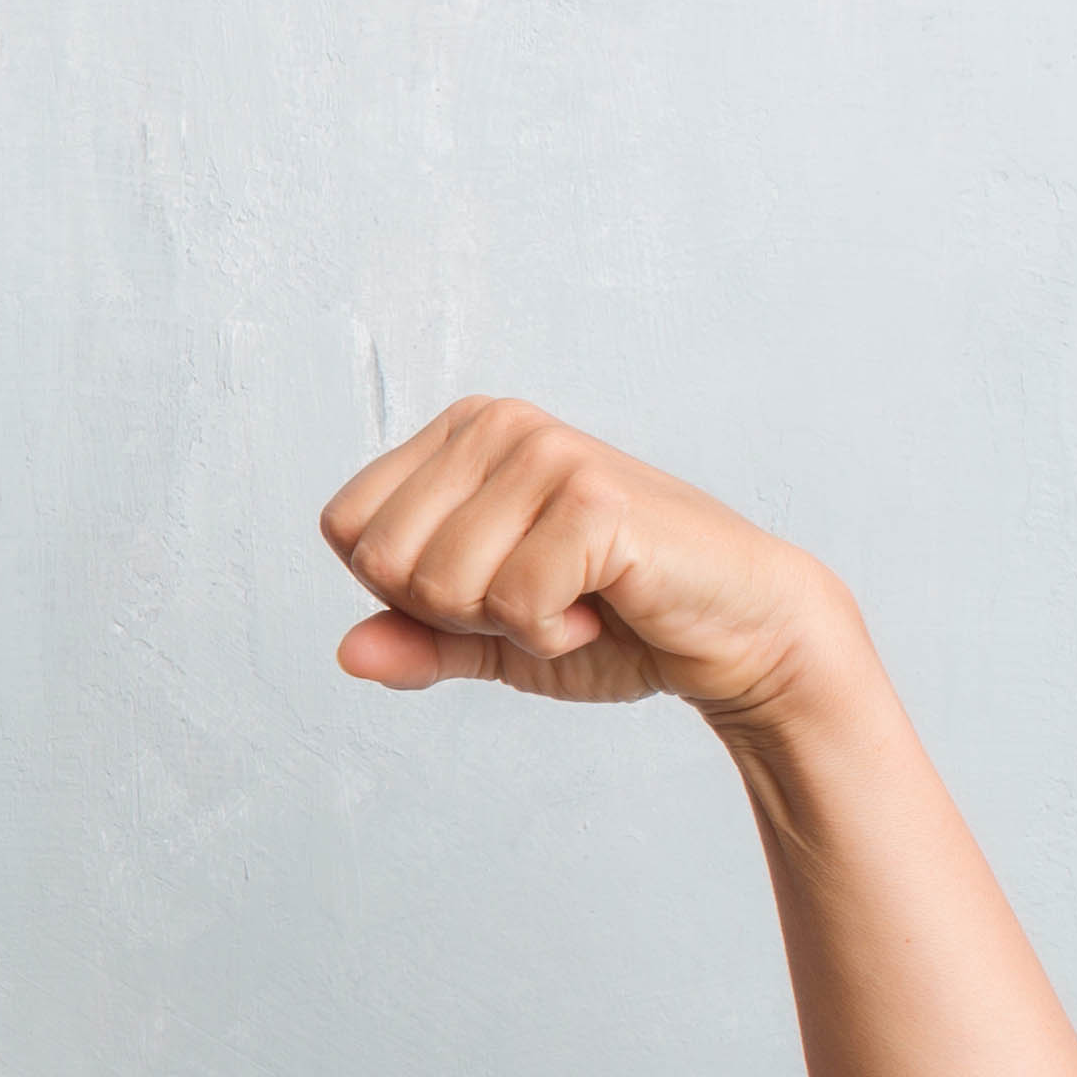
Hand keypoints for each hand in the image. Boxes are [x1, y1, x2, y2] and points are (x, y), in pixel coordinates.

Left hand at [319, 401, 852, 725]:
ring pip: (440, 583)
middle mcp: (496, 424)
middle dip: (448, 612)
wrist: (732, 631)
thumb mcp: (489, 638)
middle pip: (379, 558)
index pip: (344, 527)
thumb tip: (345, 652)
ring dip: (505, 624)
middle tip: (534, 598)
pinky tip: (603, 608)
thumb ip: (414, 640)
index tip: (487, 588)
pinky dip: (550, 634)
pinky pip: (513, 602)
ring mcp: (547, 452)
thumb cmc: (614, 622)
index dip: (401, 590)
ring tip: (573, 599)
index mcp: (459, 436)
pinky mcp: (593, 497)